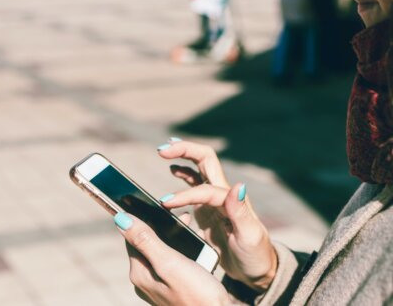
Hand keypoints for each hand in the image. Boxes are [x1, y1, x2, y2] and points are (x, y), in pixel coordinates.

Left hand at [114, 212, 232, 305]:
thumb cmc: (198, 294)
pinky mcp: (174, 288)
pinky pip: (172, 262)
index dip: (141, 217)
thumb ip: (146, 240)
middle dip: (161, 226)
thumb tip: (120, 219)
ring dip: (173, 236)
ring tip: (189, 224)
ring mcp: (159, 286)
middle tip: (179, 213)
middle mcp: (145, 281)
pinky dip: (181, 250)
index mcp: (140, 273)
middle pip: (146, 243)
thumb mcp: (169, 262)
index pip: (132, 237)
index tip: (151, 202)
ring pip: (161, 251)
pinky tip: (195, 246)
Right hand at [158, 140, 276, 291]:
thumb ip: (241, 212)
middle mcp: (223, 194)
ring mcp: (215, 199)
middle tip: (162, 150)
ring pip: (198, 168)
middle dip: (184, 150)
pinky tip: (173, 169)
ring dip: (182, 156)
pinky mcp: (209, 207)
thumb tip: (238, 185)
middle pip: (204, 159)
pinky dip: (183, 173)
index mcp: (231, 200)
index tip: (166, 204)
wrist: (257, 269)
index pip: (204, 189)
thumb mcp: (249, 237)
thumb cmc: (254, 255)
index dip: (184, 195)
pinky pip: (194, 183)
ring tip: (163, 152)